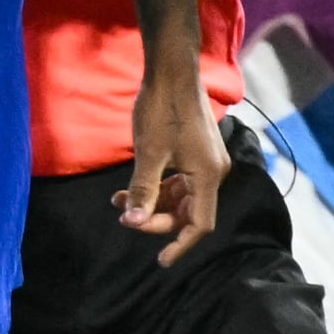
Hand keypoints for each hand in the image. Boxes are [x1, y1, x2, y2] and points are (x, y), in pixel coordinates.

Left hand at [117, 80, 226, 267]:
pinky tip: (129, 189)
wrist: (172, 71)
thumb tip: (133, 223)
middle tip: (124, 217)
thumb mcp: (149, 154)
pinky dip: (157, 188)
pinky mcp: (197, 154)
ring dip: (152, 203)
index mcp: (209, 176)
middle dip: (156, 219)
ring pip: (180, 198)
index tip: (161, 262)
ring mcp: (206, 163)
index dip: (180, 245)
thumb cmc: (162, 110)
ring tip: (119, 200)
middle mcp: (214, 173)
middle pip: (188, 213)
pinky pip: (179, 182)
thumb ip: (143, 191)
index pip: (199, 224)